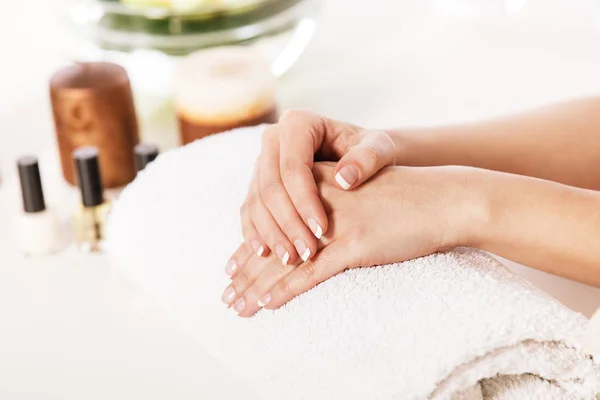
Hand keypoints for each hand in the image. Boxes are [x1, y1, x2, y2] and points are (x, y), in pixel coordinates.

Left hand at [222, 162, 477, 315]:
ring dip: (257, 287)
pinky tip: (268, 304)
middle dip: (245, 271)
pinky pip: (313, 272)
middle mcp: (319, 204)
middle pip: (270, 240)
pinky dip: (287, 290)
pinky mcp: (355, 245)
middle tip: (226, 294)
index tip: (230, 267)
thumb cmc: (405, 198)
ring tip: (237, 306)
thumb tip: (311, 231)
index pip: (271, 219)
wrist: (442, 199)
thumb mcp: (360, 191)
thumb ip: (331, 204)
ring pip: (285, 261)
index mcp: (317, 186)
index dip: (248, 246)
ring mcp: (336, 224)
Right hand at [227, 110, 396, 274]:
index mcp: (298, 124)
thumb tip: (345, 179)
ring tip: (291, 259)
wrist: (355, 158)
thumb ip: (368, 158)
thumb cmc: (368, 152)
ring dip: (272, 233)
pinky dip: (256, 232)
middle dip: (287, 222)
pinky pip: (250, 209)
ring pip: (257, 200)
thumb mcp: (379, 149)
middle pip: (270, 185)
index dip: (305, 200)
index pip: (294, 166)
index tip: (323, 229)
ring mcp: (261, 162)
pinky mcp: (256, 183)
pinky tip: (266, 252)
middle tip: (307, 252)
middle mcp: (273, 139)